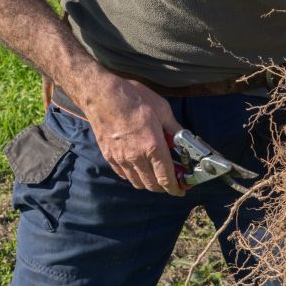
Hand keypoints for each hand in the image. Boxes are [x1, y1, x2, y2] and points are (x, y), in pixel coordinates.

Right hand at [80, 74, 183, 195]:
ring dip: (148, 183)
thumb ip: (174, 128)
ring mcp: (120, 158)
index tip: (180, 190)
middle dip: (163, 187)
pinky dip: (132, 176)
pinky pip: (123, 175)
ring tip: (154, 175)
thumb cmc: (132, 98)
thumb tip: (183, 140)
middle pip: (152, 184)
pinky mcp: (109, 156)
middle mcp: (136, 157)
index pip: (166, 177)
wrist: (102, 95)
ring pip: (137, 182)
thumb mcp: (162, 109)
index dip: (175, 188)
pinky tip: (137, 168)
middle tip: (170, 181)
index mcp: (153, 146)